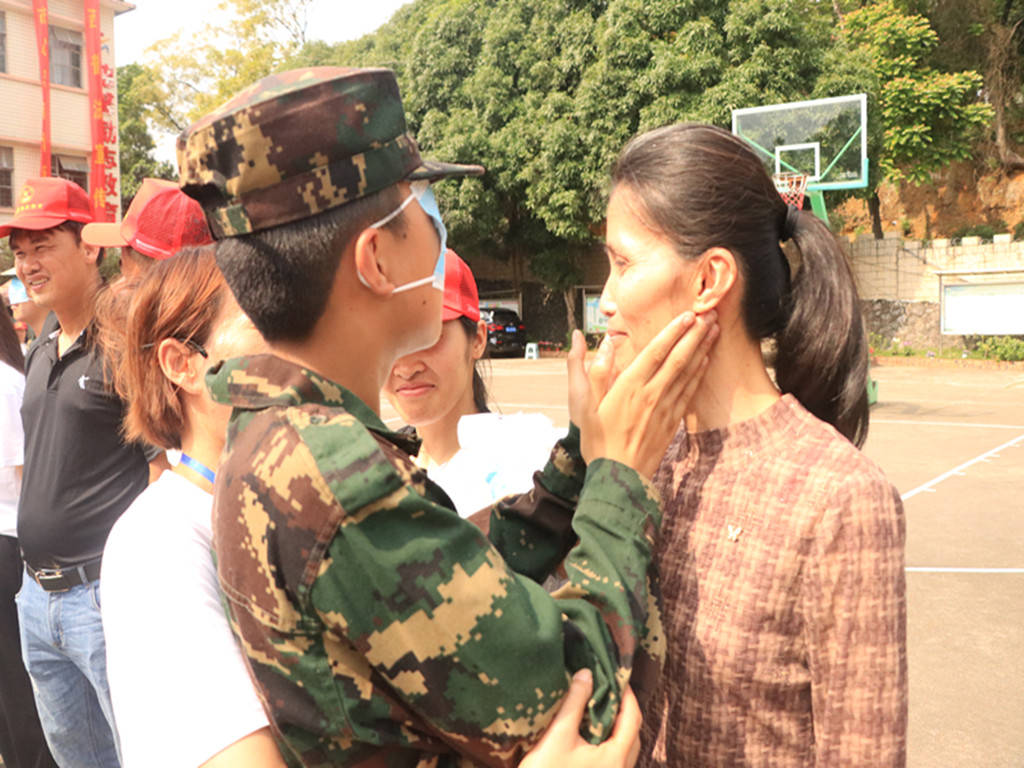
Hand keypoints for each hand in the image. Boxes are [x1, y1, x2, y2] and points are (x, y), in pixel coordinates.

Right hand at [520, 669, 641, 767]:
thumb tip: (586, 674)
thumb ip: (574, 703)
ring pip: (623, 748)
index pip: (632, 717)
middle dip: (623, 710)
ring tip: (597, 708)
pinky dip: (607, 742)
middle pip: (632, 734)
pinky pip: (613, 759)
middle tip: (607, 689)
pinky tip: (589, 734)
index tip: (616, 676)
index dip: (626, 694)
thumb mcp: (558, 735)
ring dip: (615, 727)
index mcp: (616, 757)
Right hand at [567, 311, 717, 477]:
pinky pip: (689, 392)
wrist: (619, 478)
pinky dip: (699, 374)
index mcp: (629, 386)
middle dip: (695, 334)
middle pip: (678, 358)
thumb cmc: (597, 440)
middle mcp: (651, 393)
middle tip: (710, 314)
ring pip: (688, 372)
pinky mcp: (672, 422)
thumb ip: (591, 369)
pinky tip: (706, 361)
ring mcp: (665, 408)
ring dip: (702, 349)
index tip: (688, 314)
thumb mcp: (583, 404)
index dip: (674, 331)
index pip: (656, 351)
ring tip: (714, 330)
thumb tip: (598, 341)